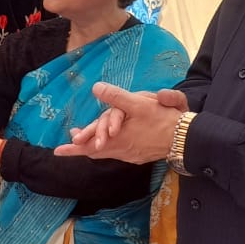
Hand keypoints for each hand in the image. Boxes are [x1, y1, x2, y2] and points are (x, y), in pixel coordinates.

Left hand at [55, 83, 182, 162]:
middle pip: (95, 151)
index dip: (74, 149)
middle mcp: (122, 150)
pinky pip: (118, 153)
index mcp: (118, 139)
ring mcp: (130, 155)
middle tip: (68, 144)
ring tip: (82, 141)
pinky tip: (107, 143)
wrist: (186, 138)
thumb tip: (96, 88)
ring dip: (94, 146)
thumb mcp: (140, 104)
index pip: (90, 146)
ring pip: (107, 152)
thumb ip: (116, 97)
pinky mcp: (139, 155)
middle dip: (81, 147)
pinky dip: (108, 148)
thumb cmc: (164, 119)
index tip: (58, 152)